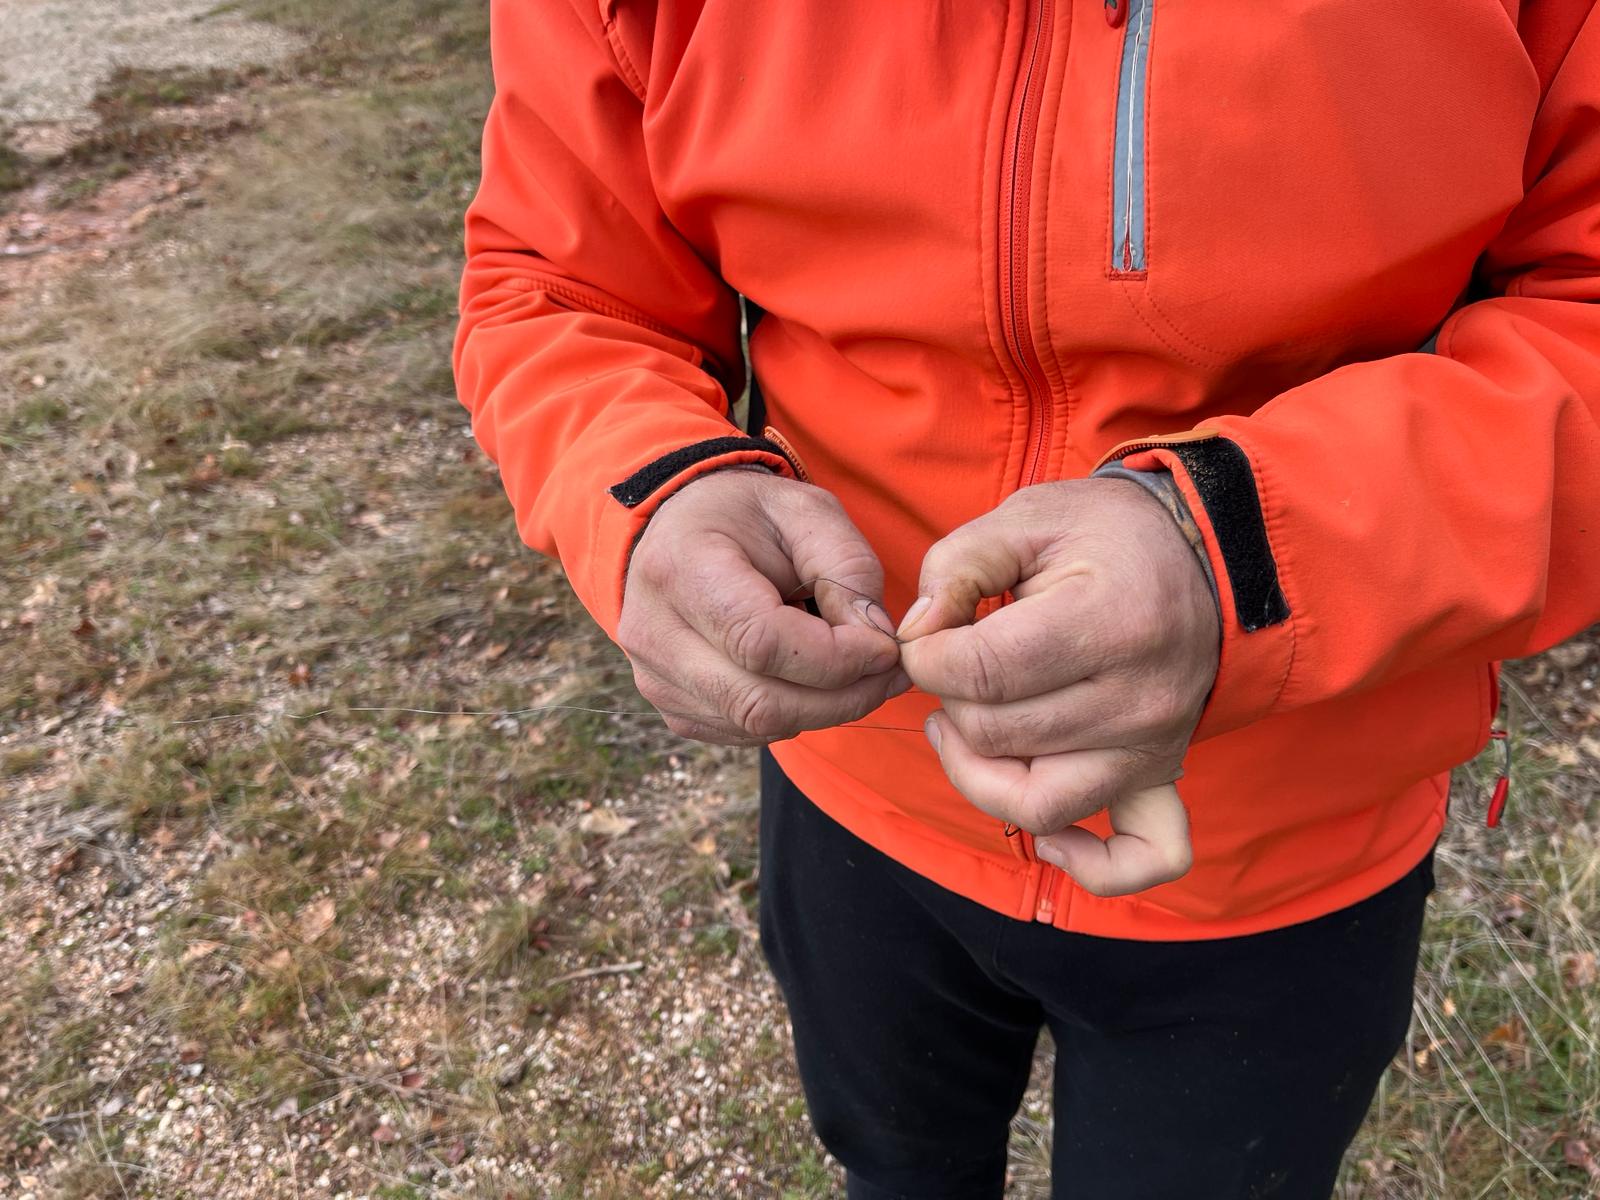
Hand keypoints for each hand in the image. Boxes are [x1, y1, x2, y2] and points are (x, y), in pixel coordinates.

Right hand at [620, 468, 907, 744]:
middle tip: (889, 673)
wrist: (682, 530)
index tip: (886, 645)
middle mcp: (655, 633)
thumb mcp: (808, 512)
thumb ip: (849, 569)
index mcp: (681, 570)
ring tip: (860, 674)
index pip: (761, 642)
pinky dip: (793, 716)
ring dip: (823, 710)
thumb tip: (874, 641)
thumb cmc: (748, 517)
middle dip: (842, 697)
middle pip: (759, 701)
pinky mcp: (672, 707)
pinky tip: (813, 681)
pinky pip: (745, 733)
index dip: (837, 657)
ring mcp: (656, 679)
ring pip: (756, 725)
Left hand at [897, 477, 1219, 896]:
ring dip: (978, 769)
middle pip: (997, 736)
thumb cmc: (1105, 535)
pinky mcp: (1162, 776)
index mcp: (1110, 622)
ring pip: (1036, 804)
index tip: (927, 633)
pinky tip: (1045, 836)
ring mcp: (1155, 747)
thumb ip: (956, 567)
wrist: (1199, 554)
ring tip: (964, 722)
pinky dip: (1087, 862)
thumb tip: (915, 634)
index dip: (926, 657)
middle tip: (957, 660)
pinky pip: (1137, 855)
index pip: (981, 674)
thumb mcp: (1025, 517)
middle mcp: (1141, 698)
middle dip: (950, 699)